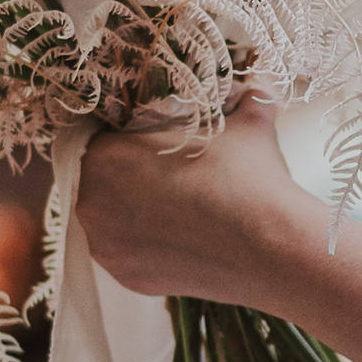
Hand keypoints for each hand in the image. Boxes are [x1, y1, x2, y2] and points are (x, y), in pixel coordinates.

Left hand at [77, 108, 308, 306]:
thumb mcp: (244, 119)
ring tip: (176, 208)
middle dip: (128, 177)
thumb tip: (255, 82)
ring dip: (134, 212)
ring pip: (112, 220)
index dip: (130, 139)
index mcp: (103, 155)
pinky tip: (180, 237)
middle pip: (101, 181)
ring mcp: (107, 247)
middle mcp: (90, 203)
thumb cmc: (247, 175)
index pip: (102, 139)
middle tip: (167, 176)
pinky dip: (147, 246)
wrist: (270, 246)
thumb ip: (240, 96)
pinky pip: (128, 254)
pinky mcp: (127, 279)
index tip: (157, 144)